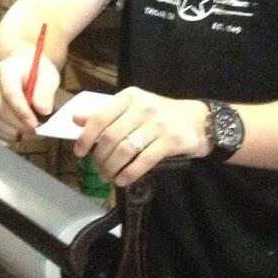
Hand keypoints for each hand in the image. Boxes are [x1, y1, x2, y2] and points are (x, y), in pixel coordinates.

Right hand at [0, 47, 61, 142]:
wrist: (20, 68)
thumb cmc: (35, 72)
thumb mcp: (48, 76)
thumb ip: (46, 91)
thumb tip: (43, 110)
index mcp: (5, 69)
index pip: (10, 93)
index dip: (21, 111)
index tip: (34, 124)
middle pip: (1, 108)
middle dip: (19, 124)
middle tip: (36, 131)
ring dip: (13, 131)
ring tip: (30, 133)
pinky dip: (6, 133)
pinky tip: (19, 133)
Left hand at [71, 87, 207, 186]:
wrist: (200, 120)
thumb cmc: (160, 115)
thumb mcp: (133, 109)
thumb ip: (106, 114)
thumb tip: (76, 119)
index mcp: (129, 97)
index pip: (100, 118)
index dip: (86, 138)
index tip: (80, 153)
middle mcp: (143, 107)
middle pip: (111, 137)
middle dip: (100, 157)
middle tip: (97, 170)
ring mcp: (159, 123)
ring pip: (126, 149)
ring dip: (112, 167)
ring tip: (108, 176)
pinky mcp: (173, 140)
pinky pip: (144, 160)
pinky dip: (129, 173)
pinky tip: (122, 180)